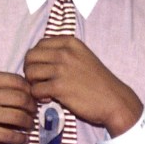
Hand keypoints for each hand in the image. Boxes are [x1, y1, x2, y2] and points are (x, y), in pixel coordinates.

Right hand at [0, 70, 36, 143]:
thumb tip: (26, 89)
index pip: (18, 81)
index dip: (30, 90)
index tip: (33, 97)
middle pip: (22, 98)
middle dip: (32, 107)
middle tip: (34, 112)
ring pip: (18, 117)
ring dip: (29, 123)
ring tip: (29, 125)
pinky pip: (10, 135)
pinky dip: (21, 138)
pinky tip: (23, 139)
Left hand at [24, 36, 142, 135]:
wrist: (114, 100)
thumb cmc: (98, 82)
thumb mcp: (83, 57)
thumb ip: (64, 53)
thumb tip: (39, 58)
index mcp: (70, 43)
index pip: (39, 45)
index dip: (37, 59)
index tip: (45, 70)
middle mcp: (64, 52)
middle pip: (30, 57)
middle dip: (30, 70)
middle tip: (39, 81)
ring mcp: (61, 69)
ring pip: (30, 73)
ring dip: (33, 84)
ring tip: (45, 91)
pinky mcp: (59, 87)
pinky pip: (35, 90)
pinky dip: (38, 96)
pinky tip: (50, 99)